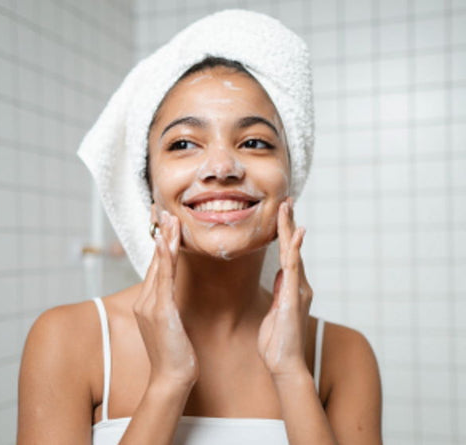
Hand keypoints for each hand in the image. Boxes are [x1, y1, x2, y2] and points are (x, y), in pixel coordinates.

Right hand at [133, 210, 198, 387]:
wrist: (171, 378)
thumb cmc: (175, 353)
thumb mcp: (171, 324)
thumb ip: (169, 305)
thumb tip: (174, 293)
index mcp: (148, 302)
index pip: (156, 266)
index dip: (160, 243)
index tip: (164, 224)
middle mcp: (146, 300)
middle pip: (155, 260)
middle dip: (160, 234)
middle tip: (164, 211)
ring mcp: (150, 305)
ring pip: (159, 265)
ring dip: (164, 239)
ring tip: (169, 218)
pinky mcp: (160, 311)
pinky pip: (164, 278)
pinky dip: (164, 258)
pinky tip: (166, 242)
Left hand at [257, 198, 312, 379]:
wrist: (284, 363)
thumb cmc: (278, 341)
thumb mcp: (276, 310)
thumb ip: (281, 290)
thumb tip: (282, 274)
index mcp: (291, 286)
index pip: (288, 253)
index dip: (285, 233)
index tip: (283, 214)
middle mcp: (298, 284)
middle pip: (292, 247)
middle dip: (289, 223)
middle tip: (287, 201)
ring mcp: (297, 289)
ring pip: (293, 252)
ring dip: (290, 228)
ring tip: (288, 207)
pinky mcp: (293, 296)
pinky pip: (293, 267)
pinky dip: (294, 249)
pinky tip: (295, 233)